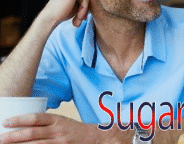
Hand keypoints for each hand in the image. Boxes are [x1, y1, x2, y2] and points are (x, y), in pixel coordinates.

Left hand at [0, 113, 132, 143]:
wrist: (97, 139)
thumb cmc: (77, 131)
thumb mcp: (63, 123)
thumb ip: (47, 124)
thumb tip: (24, 127)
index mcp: (58, 120)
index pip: (36, 118)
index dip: (20, 119)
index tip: (5, 122)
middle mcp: (58, 131)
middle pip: (32, 133)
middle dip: (13, 136)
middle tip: (0, 138)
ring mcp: (60, 143)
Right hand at [42, 0, 88, 27]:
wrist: (50, 17)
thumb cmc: (62, 13)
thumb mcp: (76, 4)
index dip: (85, 6)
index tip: (82, 17)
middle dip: (85, 9)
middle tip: (81, 19)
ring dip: (84, 11)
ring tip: (78, 20)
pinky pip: (86, 0)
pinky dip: (83, 10)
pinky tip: (78, 18)